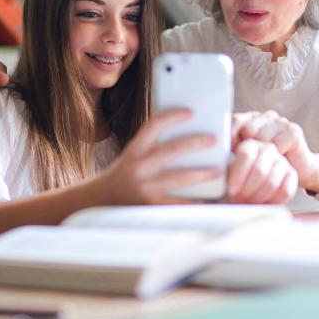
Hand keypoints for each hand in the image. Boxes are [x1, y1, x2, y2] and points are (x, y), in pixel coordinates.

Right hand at [94, 109, 222, 204]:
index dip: (173, 116)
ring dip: (202, 173)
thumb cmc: (122, 175)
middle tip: (214, 139)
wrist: (100, 201)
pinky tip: (208, 198)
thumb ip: (152, 146)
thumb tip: (183, 135)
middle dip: (196, 143)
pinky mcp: (152, 206)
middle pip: (172, 150)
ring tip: (217, 170)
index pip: (154, 125)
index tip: (190, 112)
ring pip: (180, 178)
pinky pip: (179, 203)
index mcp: (134, 150)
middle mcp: (138, 167)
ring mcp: (145, 187)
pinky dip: (195, 201)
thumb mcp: (132, 155)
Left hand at [225, 139, 296, 203]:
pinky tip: (262, 205)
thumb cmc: (235, 180)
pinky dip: (273, 202)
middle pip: (259, 170)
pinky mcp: (292, 174)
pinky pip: (285, 191)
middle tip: (239, 200)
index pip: (246, 155)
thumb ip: (221, 171)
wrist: (252, 186)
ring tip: (248, 204)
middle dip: (247, 190)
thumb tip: (213, 176)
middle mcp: (267, 149)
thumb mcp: (225, 172)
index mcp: (249, 144)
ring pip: (271, 182)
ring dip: (258, 198)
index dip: (238, 175)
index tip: (231, 191)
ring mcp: (282, 160)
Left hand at [232, 111, 318, 191]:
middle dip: (247, 148)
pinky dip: (275, 157)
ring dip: (262, 155)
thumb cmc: (270, 164)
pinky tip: (278, 160)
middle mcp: (267, 116)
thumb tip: (215, 147)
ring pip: (261, 138)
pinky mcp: (294, 131)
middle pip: (248, 129)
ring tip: (266, 163)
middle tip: (251, 162)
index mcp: (253, 118)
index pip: (235, 120)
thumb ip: (234, 147)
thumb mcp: (248, 154)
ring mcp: (281, 122)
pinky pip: (276, 145)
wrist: (300, 171)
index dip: (230, 137)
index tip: (229, 152)